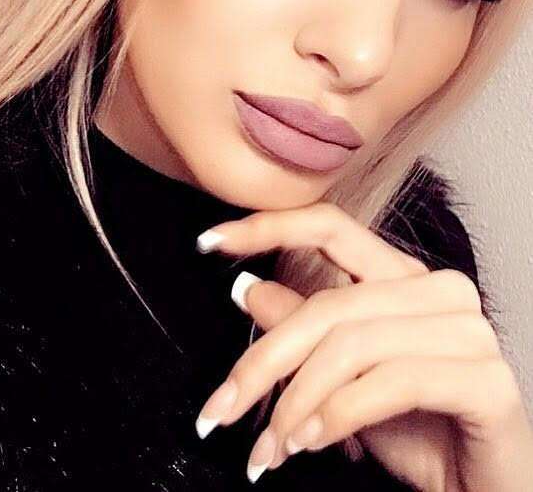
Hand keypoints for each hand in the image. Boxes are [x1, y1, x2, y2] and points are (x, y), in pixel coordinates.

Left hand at [193, 202, 532, 489]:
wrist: (480, 488)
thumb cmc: (415, 428)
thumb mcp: (339, 376)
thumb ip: (301, 327)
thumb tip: (246, 287)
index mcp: (400, 276)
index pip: (330, 227)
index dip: (267, 227)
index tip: (208, 241)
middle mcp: (437, 290)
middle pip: (327, 305)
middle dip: (262, 362)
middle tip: (219, 409)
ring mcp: (466, 329)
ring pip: (349, 344)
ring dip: (296, 402)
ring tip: (270, 447)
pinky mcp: (485, 378)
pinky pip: (389, 383)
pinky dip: (336, 415)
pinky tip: (310, 443)